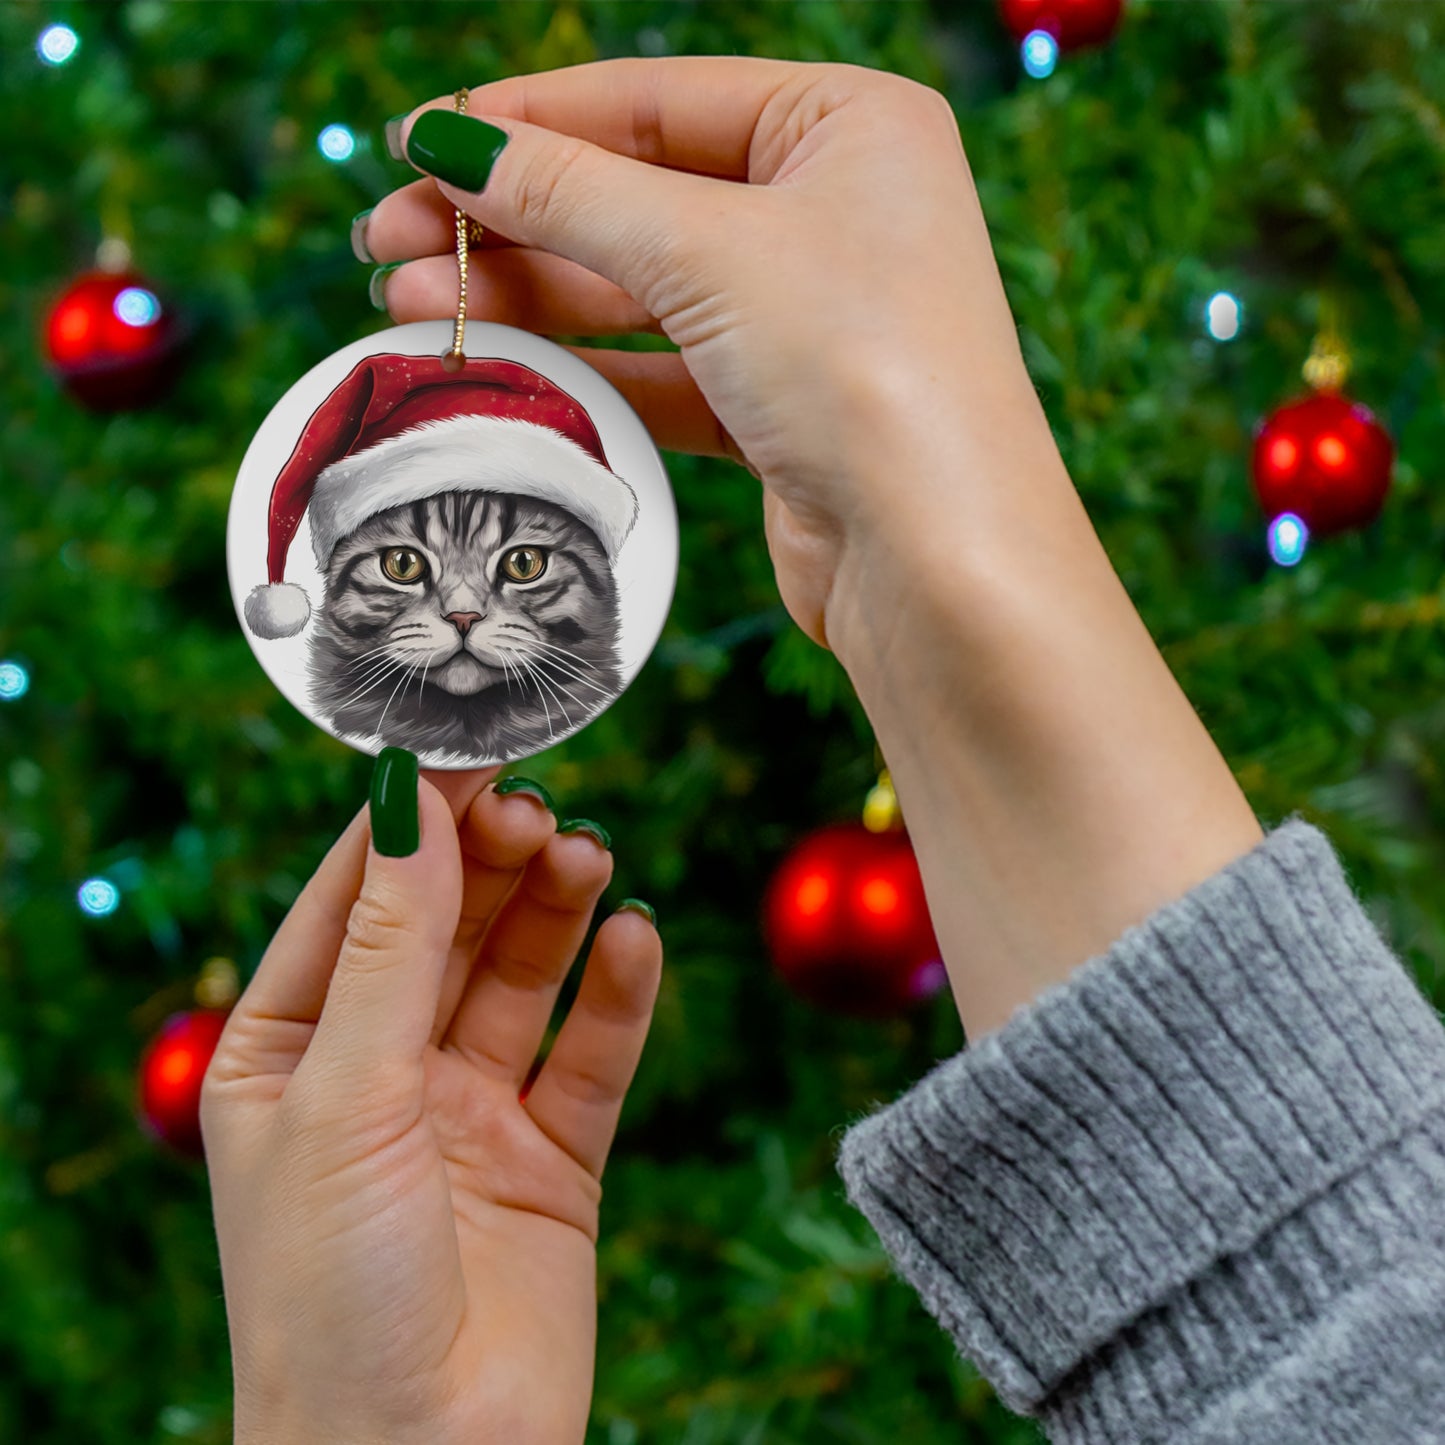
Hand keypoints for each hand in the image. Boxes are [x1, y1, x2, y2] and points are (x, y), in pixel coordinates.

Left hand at [201, 765, 661, 1444]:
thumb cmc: (330, 1294)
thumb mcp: (344, 1095)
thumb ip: (391, 947)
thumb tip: (411, 802)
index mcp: (290, 1052)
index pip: (353, 902)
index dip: (409, 824)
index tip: (466, 748)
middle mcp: (380, 1073)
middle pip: (447, 927)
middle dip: (491, 861)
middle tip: (539, 806)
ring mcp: (469, 1113)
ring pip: (522, 977)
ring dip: (556, 910)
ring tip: (589, 857)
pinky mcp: (552, 1159)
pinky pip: (591, 1054)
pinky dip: (617, 994)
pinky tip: (635, 938)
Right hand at [362, 60, 1262, 1041]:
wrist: (939, 561)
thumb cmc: (864, 370)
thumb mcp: (707, 252)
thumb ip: (571, 193)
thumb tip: (449, 144)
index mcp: (848, 126)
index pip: (656, 98)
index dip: (528, 120)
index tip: (419, 144)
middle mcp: (834, 210)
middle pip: (637, 194)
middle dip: (510, 218)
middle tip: (387, 240)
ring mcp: (808, 314)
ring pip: (640, 287)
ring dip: (529, 293)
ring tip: (411, 300)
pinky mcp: (782, 406)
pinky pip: (662, 365)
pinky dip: (582, 363)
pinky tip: (496, 359)